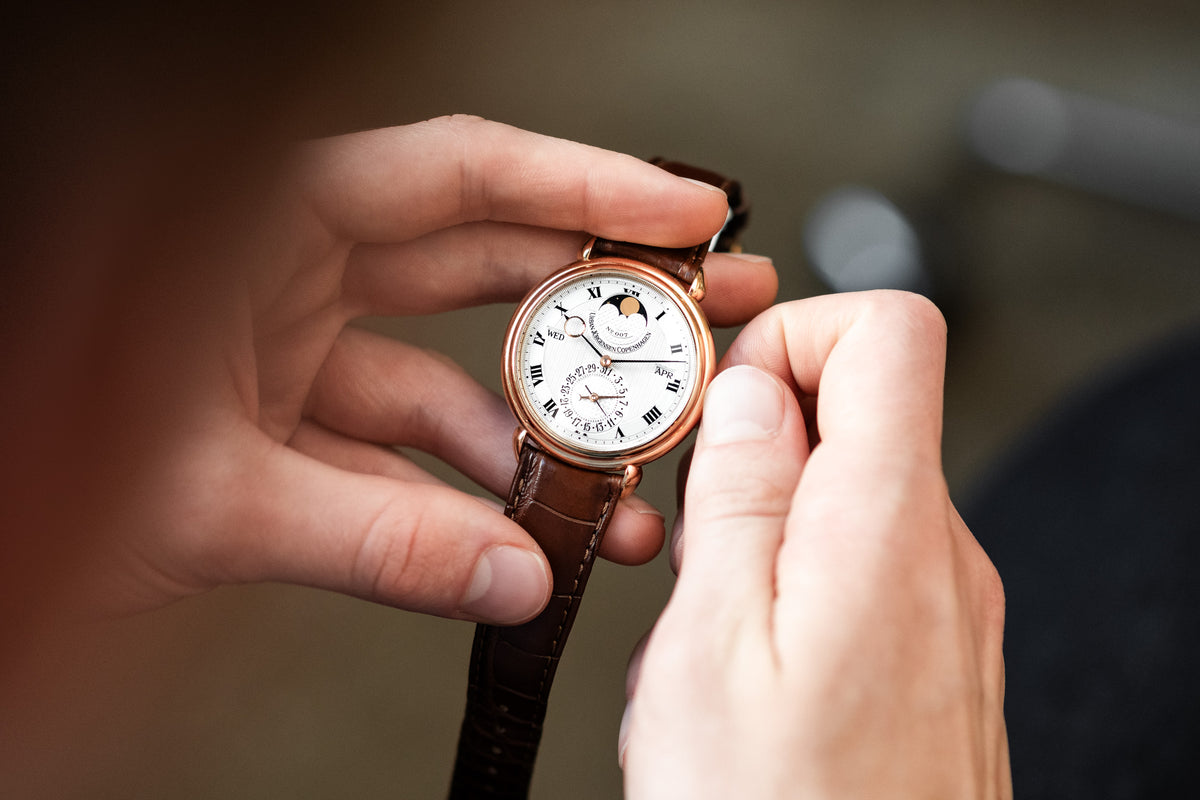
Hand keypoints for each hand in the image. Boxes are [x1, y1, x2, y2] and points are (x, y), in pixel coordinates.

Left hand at [10, 117, 776, 626]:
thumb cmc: (29, 448)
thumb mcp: (204, 493)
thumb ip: (370, 537)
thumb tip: (507, 574)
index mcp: (262, 226)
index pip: (457, 175)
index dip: (584, 187)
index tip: (680, 214)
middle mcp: (286, 272)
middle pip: (481, 259)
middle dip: (599, 295)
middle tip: (699, 315)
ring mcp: (290, 346)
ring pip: (451, 368)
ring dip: (536, 430)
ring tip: (626, 473)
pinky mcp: (286, 419)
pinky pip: (402, 444)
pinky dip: (463, 489)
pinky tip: (521, 531)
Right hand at [620, 292, 1009, 797]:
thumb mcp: (711, 643)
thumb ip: (737, 493)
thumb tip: (746, 391)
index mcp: (888, 526)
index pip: (890, 329)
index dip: (793, 334)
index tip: (719, 401)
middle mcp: (940, 556)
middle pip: (859, 408)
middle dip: (755, 445)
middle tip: (688, 533)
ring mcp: (945, 609)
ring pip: (846, 493)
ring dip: (762, 525)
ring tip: (709, 620)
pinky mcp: (932, 657)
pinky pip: (857, 567)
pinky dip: (791, 583)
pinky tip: (747, 667)